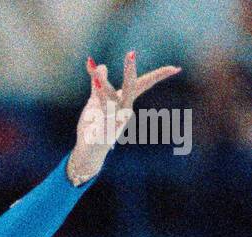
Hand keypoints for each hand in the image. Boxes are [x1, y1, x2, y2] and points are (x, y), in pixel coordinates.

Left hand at [69, 51, 182, 179]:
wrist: (89, 154)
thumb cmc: (93, 128)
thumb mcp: (95, 102)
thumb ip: (98, 83)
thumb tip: (101, 64)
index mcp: (124, 101)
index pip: (144, 84)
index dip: (160, 75)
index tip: (177, 68)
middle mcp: (123, 111)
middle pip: (130, 87)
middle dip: (130, 70)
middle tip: (131, 52)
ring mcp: (114, 123)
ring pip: (109, 101)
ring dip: (101, 86)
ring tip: (94, 73)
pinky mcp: (102, 132)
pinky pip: (97, 117)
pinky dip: (94, 106)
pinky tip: (90, 92)